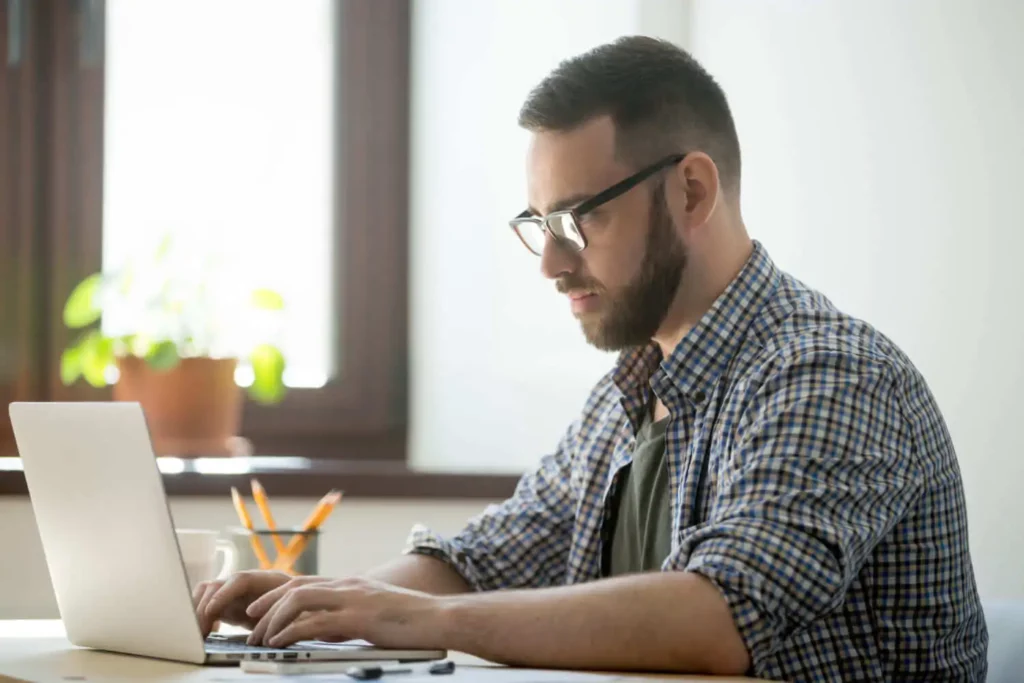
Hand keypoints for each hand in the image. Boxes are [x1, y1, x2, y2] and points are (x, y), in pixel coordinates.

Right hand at [192, 570, 329, 637]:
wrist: (306, 607)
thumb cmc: (306, 609)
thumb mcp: (303, 614)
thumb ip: (291, 617)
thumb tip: (281, 628)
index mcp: (270, 581)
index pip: (241, 580)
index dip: (225, 594)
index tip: (212, 611)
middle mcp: (249, 582)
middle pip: (218, 585)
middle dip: (203, 606)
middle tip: (197, 631)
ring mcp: (238, 592)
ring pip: (208, 593)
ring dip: (198, 611)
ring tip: (197, 634)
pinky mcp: (231, 604)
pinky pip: (209, 605)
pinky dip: (201, 617)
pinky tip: (203, 633)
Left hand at [245, 576, 446, 648]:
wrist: (440, 618)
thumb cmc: (412, 621)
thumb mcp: (374, 615)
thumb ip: (349, 618)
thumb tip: (327, 631)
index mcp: (350, 584)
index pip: (302, 582)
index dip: (275, 596)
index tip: (257, 612)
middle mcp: (347, 586)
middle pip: (293, 587)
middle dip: (266, 607)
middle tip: (250, 627)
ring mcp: (352, 599)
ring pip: (298, 600)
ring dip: (273, 619)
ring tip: (261, 638)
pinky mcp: (358, 618)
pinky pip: (314, 622)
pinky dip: (291, 632)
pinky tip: (281, 643)